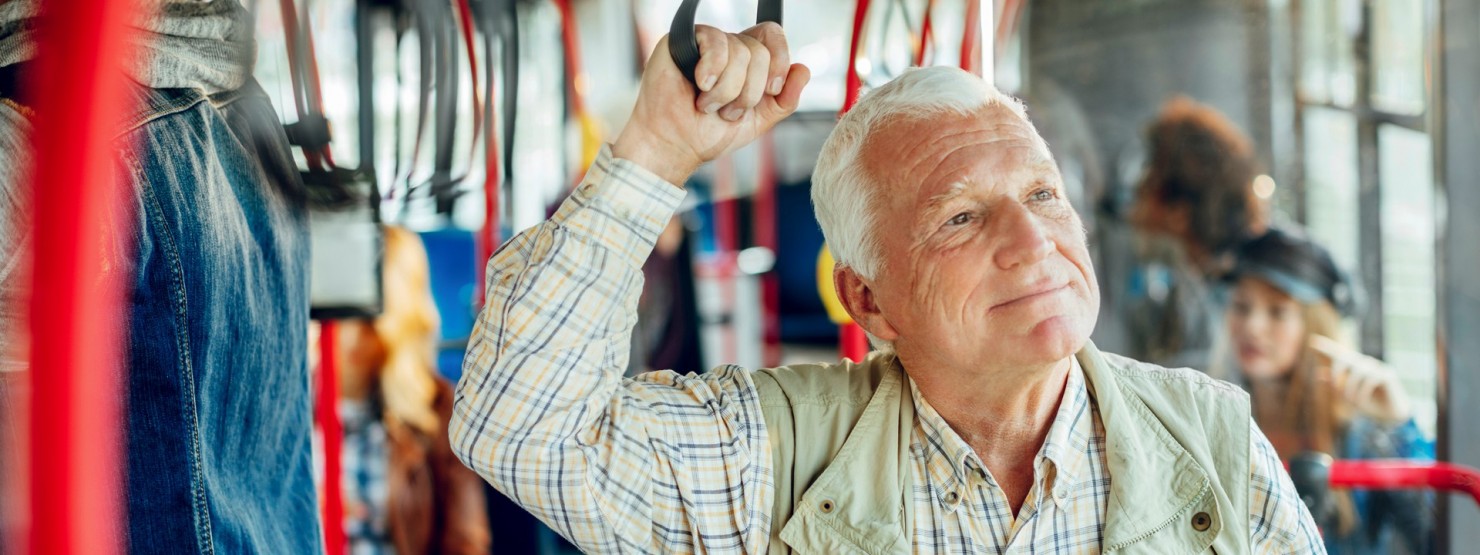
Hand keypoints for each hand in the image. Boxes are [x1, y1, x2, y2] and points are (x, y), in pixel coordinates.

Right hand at [612, 22, 809, 184]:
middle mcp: (727, 47)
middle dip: (749, 90)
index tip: (772, 90)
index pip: (771, 35)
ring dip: (727, 90)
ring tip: (707, 105)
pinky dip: (712, 71)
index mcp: (746, 61)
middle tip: (726, 111)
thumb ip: (785, 99)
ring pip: (739, 51)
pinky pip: (715, 41)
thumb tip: (803, 69)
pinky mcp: (683, 41)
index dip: (779, 60)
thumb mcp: (759, 121)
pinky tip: (700, 86)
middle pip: (759, 50)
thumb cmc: (708, 135)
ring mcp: (705, 43)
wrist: (676, 147)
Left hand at [1310, 335, 1410, 424]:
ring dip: (1350, 388)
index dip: (1325, 348)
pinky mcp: (1387, 374)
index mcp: (1353, 368)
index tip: (1312, 340)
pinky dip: (1362, 392)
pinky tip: (1361, 401)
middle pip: (1345, 358)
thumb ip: (1336, 385)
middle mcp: (1364, 364)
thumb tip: (1319, 373)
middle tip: (1335, 388)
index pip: (1338, 355)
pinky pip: (1369, 379)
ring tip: (1350, 401)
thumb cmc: (1368, 403)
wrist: (1388, 415)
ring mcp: (1376, 367)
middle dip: (1336, 372)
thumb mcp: (1348, 396)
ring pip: (1356, 371)